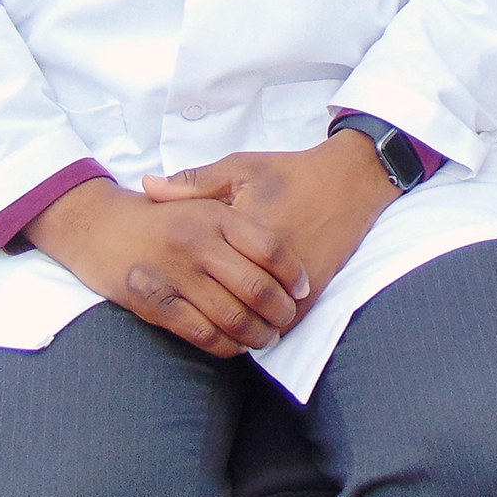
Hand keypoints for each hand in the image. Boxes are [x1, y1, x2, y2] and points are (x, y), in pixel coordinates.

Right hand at [22, 177, 309, 358]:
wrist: (100, 226)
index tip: (302, 289)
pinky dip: (225, 345)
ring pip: (232, 316)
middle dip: (280, 312)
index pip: (270, 248)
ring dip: (256, 334)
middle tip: (286, 320)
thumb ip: (241, 221)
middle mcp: (197, 242)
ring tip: (267, 338)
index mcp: (214, 215)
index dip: (292, 274)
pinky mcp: (154, 301)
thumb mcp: (201, 200)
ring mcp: (175, 273)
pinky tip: (235, 346)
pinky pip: (201, 332)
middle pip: (256, 287)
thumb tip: (286, 247)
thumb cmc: (162, 216)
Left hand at [142, 131, 398, 323]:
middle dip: (205, 314)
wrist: (348, 180)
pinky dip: (268, 326)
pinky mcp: (314, 287)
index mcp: (242, 230)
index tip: (162, 286)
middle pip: (227, 302)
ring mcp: (294, 280)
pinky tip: (251, 326)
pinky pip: (287, 319)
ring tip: (215, 329)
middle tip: (185, 317)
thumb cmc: (289, 173)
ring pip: (257, 318)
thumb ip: (192, 183)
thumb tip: (147, 187)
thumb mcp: (239, 168)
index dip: (179, 283)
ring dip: (238, 328)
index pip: (201, 269)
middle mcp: (267, 262)